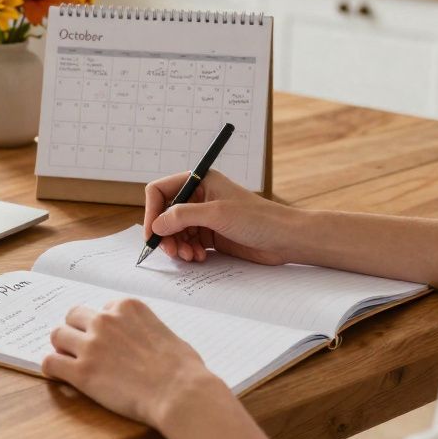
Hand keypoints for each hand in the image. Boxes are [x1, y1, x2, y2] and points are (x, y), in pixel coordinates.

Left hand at [41, 299, 228, 427]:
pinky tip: (60, 376)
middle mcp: (105, 320)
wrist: (180, 393)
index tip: (107, 340)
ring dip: (62, 348)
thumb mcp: (165, 333)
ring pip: (57, 335)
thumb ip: (144, 329)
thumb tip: (140, 340)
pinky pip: (50, 363)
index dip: (102, 326)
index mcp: (127, 307)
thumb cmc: (183, 368)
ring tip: (70, 362)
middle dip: (77, 331)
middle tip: (83, 348)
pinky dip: (52, 368)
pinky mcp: (81, 371)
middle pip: (73, 316)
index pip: (101, 309)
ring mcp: (91, 345)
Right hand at [143, 170, 296, 265]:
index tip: (153, 233)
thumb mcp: (217, 213)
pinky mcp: (212, 235)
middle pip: (166, 215)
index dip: (152, 211)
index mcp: (200, 181)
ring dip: (177, 246)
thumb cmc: (258, 218)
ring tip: (190, 257)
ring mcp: (205, 217)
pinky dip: (189, 252)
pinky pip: (188, 243)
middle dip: (165, 234)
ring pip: (175, 232)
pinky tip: (200, 257)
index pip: (161, 191)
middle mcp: (199, 197)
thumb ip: (182, 216)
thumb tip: (156, 225)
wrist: (285, 239)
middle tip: (171, 251)